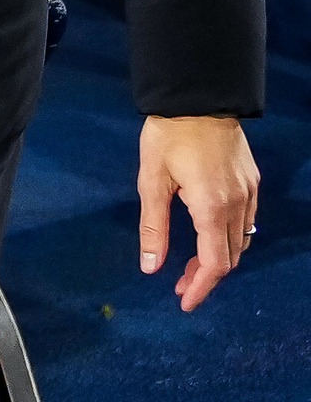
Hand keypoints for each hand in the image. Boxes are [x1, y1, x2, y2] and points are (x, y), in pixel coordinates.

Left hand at [138, 114, 258, 310]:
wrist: (197, 98)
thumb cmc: (168, 137)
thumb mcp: (152, 181)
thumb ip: (154, 227)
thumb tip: (150, 267)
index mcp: (212, 209)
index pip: (214, 264)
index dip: (201, 288)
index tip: (185, 303)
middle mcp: (238, 206)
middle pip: (230, 257)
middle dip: (206, 277)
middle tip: (180, 284)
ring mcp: (249, 193)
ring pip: (240, 241)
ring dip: (218, 259)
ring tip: (190, 265)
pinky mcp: (252, 182)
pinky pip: (246, 222)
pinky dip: (228, 238)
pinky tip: (208, 236)